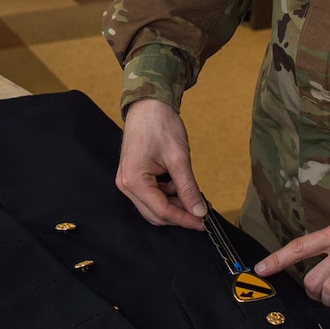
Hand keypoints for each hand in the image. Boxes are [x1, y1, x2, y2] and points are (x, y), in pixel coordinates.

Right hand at [116, 99, 206, 229]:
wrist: (149, 105)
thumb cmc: (160, 125)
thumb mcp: (179, 158)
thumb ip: (188, 188)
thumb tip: (199, 211)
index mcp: (134, 181)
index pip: (162, 211)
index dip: (184, 219)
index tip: (203, 223)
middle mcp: (126, 185)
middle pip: (156, 214)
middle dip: (179, 214)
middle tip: (202, 211)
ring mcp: (128, 182)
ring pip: (154, 207)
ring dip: (175, 205)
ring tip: (193, 194)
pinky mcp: (133, 178)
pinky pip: (152, 196)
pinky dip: (169, 195)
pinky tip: (181, 186)